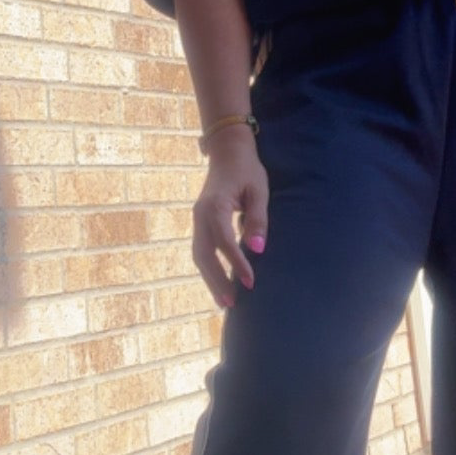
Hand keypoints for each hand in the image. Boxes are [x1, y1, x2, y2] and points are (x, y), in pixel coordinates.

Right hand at [192, 128, 269, 309]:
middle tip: (232, 302)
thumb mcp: (258, 190)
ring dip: (210, 278)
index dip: (236, 263)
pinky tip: (218, 282)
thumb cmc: (247, 170)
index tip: (251, 281)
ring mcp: (197, 218)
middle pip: (204, 254)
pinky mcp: (200, 222)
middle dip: (217, 280)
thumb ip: (257, 219)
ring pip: (199, 254)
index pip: (224, 241)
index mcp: (215, 205)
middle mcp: (200, 214)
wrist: (227, 152)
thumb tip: (258, 249)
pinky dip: (208, 268)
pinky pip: (200, 249)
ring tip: (224, 300)